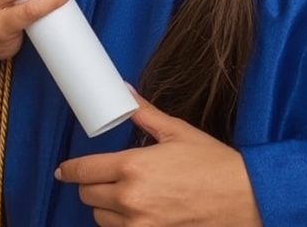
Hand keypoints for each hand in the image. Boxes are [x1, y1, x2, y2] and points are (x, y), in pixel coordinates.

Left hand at [56, 89, 262, 226]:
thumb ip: (144, 114)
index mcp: (134, 167)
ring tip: (124, 193)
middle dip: (91, 184)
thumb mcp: (176, 131)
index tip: (64, 169)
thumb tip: (124, 92)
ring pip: (100, 219)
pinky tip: (136, 213)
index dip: (71, 169)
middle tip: (104, 175)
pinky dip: (121, 224)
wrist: (242, 198)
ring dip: (105, 207)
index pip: (85, 171)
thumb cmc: (212, 163)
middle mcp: (130, 200)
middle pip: (88, 196)